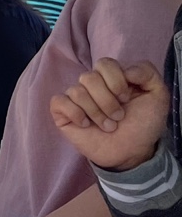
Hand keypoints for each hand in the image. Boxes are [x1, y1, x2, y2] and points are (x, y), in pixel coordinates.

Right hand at [49, 59, 168, 172]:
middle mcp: (91, 85)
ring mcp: (75, 98)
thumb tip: (126, 69)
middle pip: (89, 77)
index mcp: (111, 77)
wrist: (133, 152)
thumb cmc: (143, 124)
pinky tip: (86, 125)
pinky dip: (75, 114)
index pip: (104, 64)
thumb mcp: (158, 96)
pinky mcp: (62, 113)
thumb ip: (147, 72)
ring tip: (107, 126)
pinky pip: (59, 102)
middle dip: (107, 101)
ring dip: (96, 113)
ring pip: (76, 91)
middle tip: (118, 117)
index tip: (126, 99)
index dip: (115, 81)